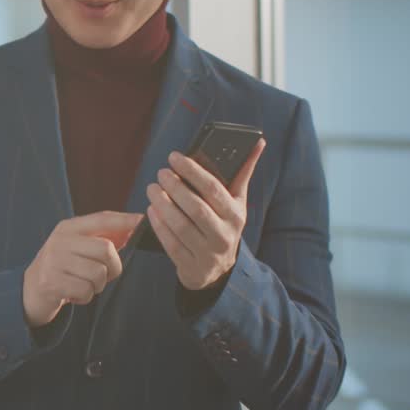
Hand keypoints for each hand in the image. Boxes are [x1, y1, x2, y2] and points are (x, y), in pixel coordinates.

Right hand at [22, 211, 142, 327]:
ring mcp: (54, 261)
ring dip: (97, 285)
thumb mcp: (78, 247)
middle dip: (112, 267)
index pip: (102, 219)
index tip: (142, 221)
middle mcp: (60, 240)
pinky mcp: (51, 282)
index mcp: (68, 228)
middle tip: (103, 275)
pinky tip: (74, 293)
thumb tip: (134, 225)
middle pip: (106, 249)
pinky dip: (85, 297)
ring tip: (83, 284)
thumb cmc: (63, 267)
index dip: (124, 220)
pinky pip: (86, 291)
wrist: (30, 290)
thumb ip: (103, 237)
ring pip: (98, 274)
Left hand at [145, 139, 265, 290]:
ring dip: (163, 205)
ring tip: (151, 188)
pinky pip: (171, 245)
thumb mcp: (236, 201)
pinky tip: (151, 211)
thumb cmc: (224, 224)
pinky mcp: (191, 266)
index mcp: (236, 214)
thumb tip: (258, 141)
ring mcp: (208, 253)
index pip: (213, 189)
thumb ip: (242, 172)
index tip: (174, 157)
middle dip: (175, 187)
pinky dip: (159, 226)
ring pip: (181, 227)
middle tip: (160, 172)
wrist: (219, 269)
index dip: (192, 171)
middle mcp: (225, 235)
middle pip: (196, 208)